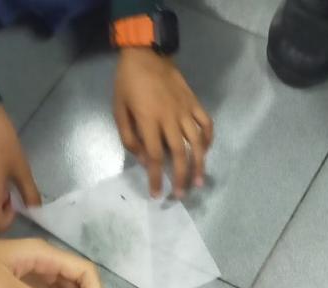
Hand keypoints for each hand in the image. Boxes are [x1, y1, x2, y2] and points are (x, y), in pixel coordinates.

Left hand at [113, 48, 212, 197]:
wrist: (146, 53)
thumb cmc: (128, 83)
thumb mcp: (119, 110)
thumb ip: (130, 137)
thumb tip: (144, 159)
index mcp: (149, 121)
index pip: (155, 157)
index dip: (157, 178)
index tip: (157, 195)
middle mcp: (170, 119)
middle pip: (179, 155)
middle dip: (181, 178)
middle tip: (181, 195)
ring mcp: (185, 110)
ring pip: (196, 143)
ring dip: (199, 165)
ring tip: (200, 182)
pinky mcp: (194, 102)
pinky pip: (206, 124)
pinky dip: (208, 139)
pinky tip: (206, 151)